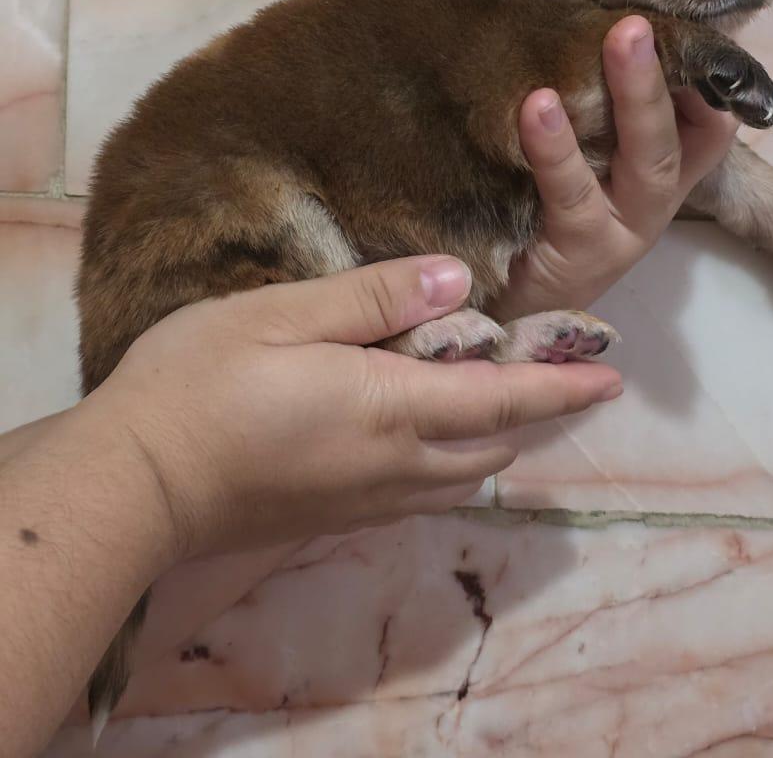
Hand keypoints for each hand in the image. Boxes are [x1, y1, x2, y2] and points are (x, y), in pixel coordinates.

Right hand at [90, 255, 622, 565]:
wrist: (135, 485)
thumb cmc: (202, 382)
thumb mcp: (285, 315)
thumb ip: (378, 298)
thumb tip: (458, 280)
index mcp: (391, 408)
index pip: (503, 400)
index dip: (562, 388)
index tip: (612, 377)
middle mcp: (393, 466)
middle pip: (493, 446)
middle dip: (535, 412)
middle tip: (555, 371)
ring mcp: (364, 500)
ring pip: (462, 477)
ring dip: (495, 439)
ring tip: (500, 396)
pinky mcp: (334, 516)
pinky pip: (424, 492)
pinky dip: (453, 461)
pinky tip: (430, 431)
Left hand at [491, 16, 736, 319]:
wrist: (508, 304)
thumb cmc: (544, 219)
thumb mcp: (584, 163)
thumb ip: (598, 111)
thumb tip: (595, 27)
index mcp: (661, 176)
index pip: (710, 122)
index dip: (711, 80)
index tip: (690, 32)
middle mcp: (652, 204)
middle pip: (675, 136)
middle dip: (662, 78)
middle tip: (637, 24)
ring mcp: (621, 233)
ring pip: (644, 163)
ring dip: (632, 100)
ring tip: (613, 43)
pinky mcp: (579, 256)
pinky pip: (572, 198)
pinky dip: (556, 150)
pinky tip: (536, 108)